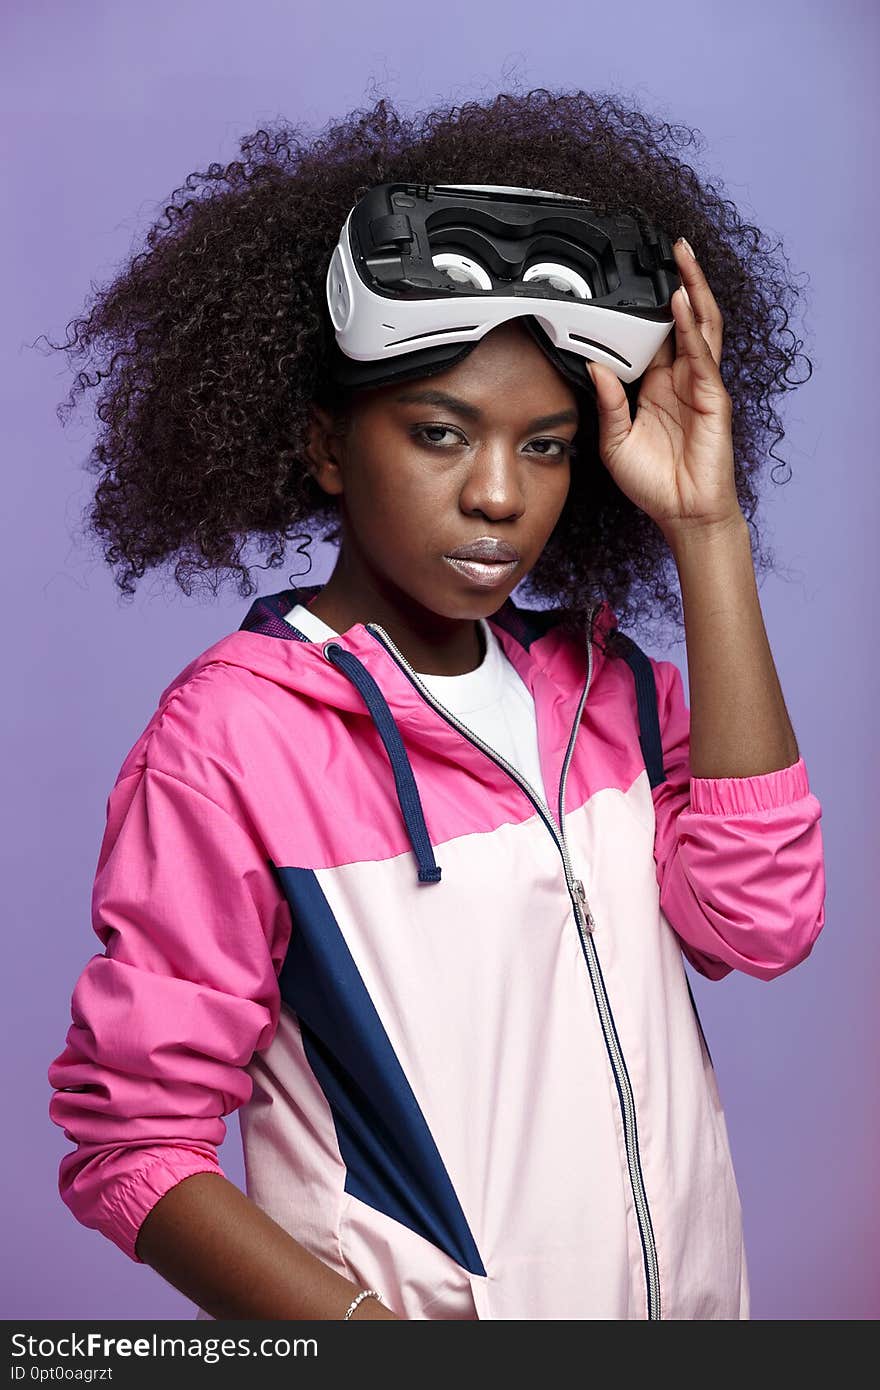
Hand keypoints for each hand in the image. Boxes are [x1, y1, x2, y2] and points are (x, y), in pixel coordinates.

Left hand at [586, 238, 743, 541]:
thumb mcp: (615, 440)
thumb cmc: (653, 482)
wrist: (683, 513)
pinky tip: (682, 304)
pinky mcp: (714, 398)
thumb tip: (594, 366)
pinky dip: (693, 326)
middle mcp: (681, 379)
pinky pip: (703, 354)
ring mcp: (701, 385)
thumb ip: (608, 402)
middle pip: (685, 318)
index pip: (655, 335)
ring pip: (701, 325)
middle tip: (668, 246)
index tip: (634, 278)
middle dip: (679, 281)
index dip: (648, 307)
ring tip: (682, 257)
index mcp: (658, 386)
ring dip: (693, 289)